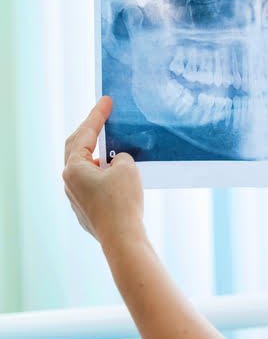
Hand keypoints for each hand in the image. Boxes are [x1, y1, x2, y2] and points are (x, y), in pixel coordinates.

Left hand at [63, 96, 144, 244]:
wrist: (122, 237)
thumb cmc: (122, 201)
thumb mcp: (126, 168)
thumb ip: (119, 156)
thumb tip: (115, 161)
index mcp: (74, 168)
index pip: (85, 134)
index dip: (97, 115)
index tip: (106, 100)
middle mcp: (70, 182)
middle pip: (78, 149)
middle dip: (92, 132)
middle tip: (104, 117)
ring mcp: (77, 198)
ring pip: (86, 168)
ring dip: (99, 154)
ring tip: (116, 145)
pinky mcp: (87, 210)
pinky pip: (94, 184)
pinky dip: (105, 173)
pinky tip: (118, 173)